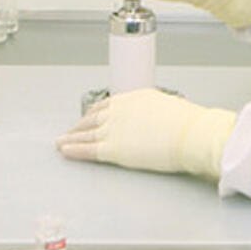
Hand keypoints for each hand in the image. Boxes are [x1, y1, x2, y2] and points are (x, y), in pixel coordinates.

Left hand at [54, 88, 236, 179]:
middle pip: (92, 118)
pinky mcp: (113, 149)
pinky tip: (64, 151)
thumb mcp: (172, 109)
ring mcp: (114, 129)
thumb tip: (162, 121)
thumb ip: (158, 114)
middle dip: (79, 126)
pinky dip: (73, 150)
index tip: (88, 117)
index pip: (108, 105)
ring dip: (71, 137)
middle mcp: (120, 110)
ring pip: (86, 133)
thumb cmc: (189, 124)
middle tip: (69, 131)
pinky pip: (87, 150)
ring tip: (60, 142)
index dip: (95, 113)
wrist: (190, 134)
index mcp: (135, 98)